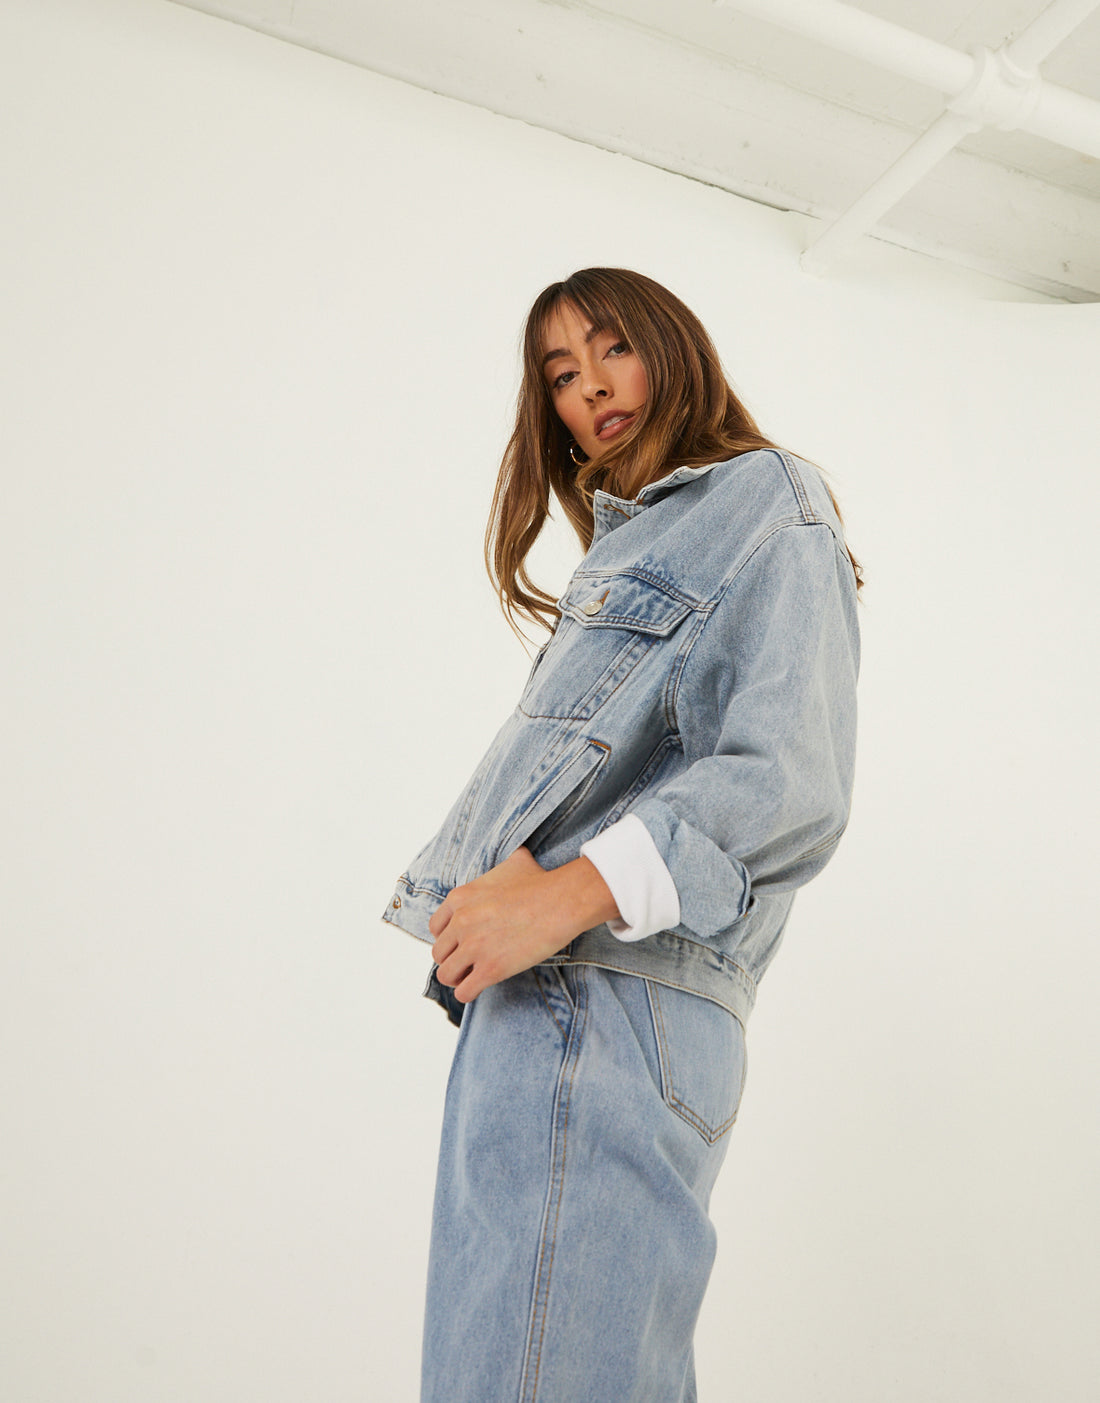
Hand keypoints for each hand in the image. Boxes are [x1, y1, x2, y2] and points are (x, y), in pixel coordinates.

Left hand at [428, 845, 619, 1004]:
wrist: (562, 901)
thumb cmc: (541, 882)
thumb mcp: (512, 862)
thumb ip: (500, 867)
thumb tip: (516, 857)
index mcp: (460, 899)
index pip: (435, 928)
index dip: (449, 938)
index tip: (463, 942)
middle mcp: (460, 923)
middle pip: (438, 953)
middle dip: (453, 959)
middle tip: (471, 961)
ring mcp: (473, 947)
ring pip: (445, 975)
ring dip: (458, 978)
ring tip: (472, 977)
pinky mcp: (490, 969)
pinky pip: (464, 992)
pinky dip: (469, 992)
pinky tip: (481, 986)